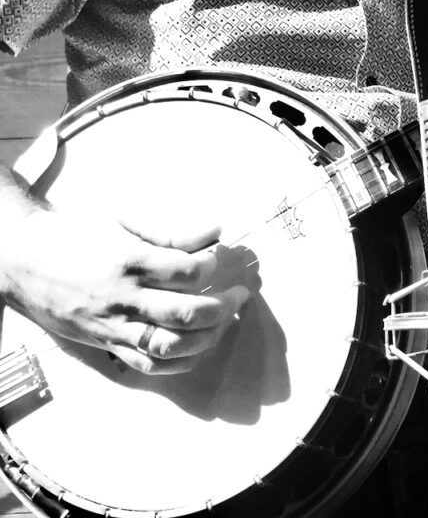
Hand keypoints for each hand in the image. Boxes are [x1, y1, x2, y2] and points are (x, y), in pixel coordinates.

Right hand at [2, 207, 250, 375]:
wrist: (25, 262)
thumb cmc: (75, 235)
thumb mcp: (123, 223)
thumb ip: (172, 232)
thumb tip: (216, 231)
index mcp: (130, 262)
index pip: (187, 272)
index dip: (212, 265)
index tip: (219, 256)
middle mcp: (124, 299)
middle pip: (187, 313)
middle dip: (223, 306)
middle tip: (240, 294)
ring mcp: (116, 327)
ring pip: (172, 346)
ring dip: (209, 337)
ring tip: (225, 319)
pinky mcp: (108, 345)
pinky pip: (150, 366)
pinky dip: (181, 362)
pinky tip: (199, 346)